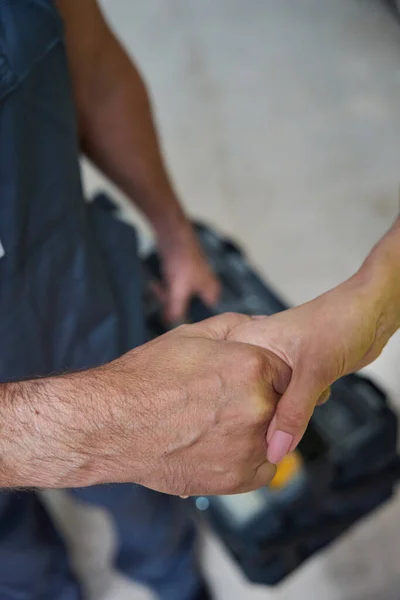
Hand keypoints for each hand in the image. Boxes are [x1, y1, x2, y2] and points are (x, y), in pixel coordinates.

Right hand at [88, 313, 290, 495]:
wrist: (113, 425)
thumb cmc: (146, 378)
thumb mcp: (189, 336)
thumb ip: (233, 326)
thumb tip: (260, 323)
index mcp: (252, 366)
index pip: (283, 373)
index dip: (263, 377)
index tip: (242, 384)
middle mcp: (259, 407)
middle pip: (278, 405)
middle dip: (257, 403)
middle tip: (223, 405)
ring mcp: (250, 446)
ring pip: (272, 438)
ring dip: (252, 432)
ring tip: (214, 427)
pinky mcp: (237, 479)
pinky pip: (262, 469)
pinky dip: (246, 460)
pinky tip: (218, 448)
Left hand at [156, 222, 220, 322]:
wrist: (172, 236)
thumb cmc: (182, 259)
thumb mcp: (178, 290)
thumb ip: (175, 310)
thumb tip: (170, 323)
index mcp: (211, 291)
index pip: (205, 314)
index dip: (191, 319)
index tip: (176, 321)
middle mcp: (205, 286)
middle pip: (188, 306)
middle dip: (173, 304)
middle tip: (163, 301)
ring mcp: (193, 280)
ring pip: (179, 296)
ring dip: (166, 295)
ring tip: (157, 288)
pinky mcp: (182, 274)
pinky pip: (173, 287)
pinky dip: (165, 287)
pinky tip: (156, 284)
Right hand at [227, 274, 398, 463]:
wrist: (370, 311)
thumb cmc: (339, 321)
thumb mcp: (314, 371)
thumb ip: (292, 413)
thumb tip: (275, 450)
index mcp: (245, 342)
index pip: (230, 390)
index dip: (244, 412)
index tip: (259, 428)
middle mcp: (253, 353)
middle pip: (248, 402)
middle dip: (274, 411)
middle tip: (297, 402)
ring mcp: (271, 364)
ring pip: (269, 405)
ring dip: (292, 410)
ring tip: (311, 389)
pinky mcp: (290, 374)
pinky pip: (286, 403)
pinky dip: (302, 406)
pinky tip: (316, 392)